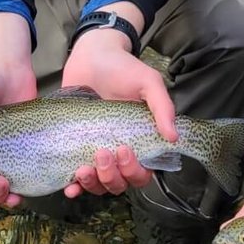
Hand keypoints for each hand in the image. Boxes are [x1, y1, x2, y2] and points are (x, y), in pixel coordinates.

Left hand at [60, 24, 177, 198]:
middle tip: (103, 153)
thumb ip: (162, 107)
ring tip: (83, 169)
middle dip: (112, 176)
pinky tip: (70, 186)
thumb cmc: (124, 69)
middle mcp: (119, 151)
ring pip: (99, 185)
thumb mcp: (148, 83)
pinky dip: (74, 187)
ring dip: (93, 184)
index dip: (135, 171)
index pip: (142, 173)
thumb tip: (173, 136)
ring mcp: (96, 151)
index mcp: (140, 141)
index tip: (124, 150)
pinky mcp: (75, 148)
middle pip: (120, 183)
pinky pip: (75, 179)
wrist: (92, 55)